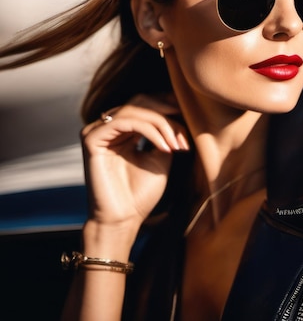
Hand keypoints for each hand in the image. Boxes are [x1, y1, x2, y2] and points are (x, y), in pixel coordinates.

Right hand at [80, 93, 189, 233]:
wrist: (123, 219)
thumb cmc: (141, 193)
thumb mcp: (162, 155)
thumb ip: (167, 133)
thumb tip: (180, 111)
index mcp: (122, 129)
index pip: (146, 104)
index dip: (170, 108)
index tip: (193, 123)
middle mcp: (107, 127)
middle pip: (141, 102)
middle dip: (168, 114)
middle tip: (186, 134)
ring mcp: (97, 131)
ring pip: (135, 110)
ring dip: (162, 124)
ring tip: (178, 145)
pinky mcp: (92, 139)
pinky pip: (126, 122)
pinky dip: (150, 131)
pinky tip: (165, 147)